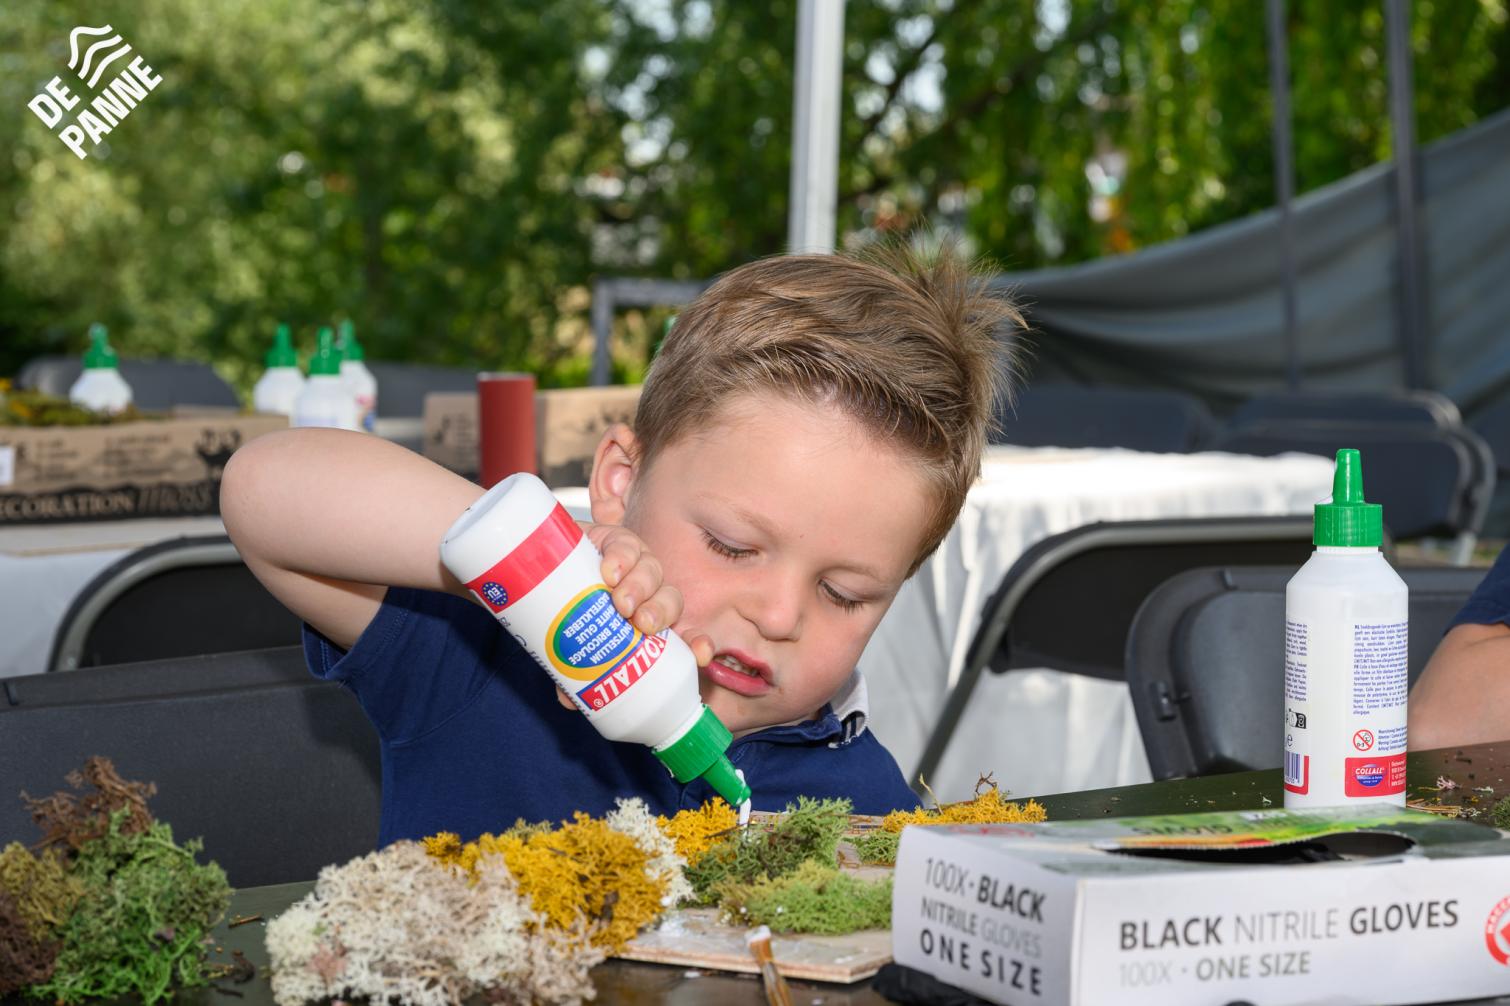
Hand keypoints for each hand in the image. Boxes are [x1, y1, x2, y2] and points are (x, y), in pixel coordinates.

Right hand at [553, 523, 713, 710]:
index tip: (701, 655)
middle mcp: (646, 593)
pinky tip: (610, 570)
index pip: (682, 633)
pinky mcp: (610, 540)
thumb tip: (567, 700)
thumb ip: (574, 673)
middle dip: (661, 612)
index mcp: (646, 622)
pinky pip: (624, 545)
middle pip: (669, 600)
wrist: (537, 572)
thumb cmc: (562, 617)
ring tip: (620, 600)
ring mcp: (631, 564)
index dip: (696, 643)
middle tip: (642, 624)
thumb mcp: (570, 649)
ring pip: (651, 571)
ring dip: (641, 586)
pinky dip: (621, 557)